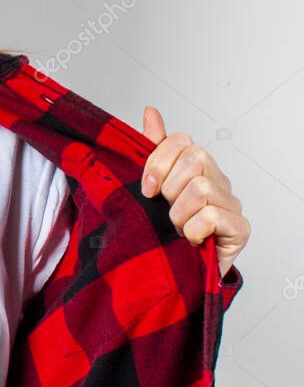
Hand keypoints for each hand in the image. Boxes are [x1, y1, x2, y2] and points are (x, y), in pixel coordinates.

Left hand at [141, 107, 248, 277]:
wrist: (177, 273)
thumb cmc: (165, 231)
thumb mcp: (151, 189)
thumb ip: (153, 150)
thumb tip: (150, 112)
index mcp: (196, 168)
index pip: (182, 141)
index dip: (158, 163)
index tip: (147, 189)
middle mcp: (217, 181)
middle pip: (195, 159)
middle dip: (170, 188)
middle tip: (165, 211)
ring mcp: (231, 203)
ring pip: (200, 188)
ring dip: (178, 214)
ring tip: (177, 229)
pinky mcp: (239, 228)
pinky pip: (211, 215)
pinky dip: (192, 230)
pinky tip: (190, 241)